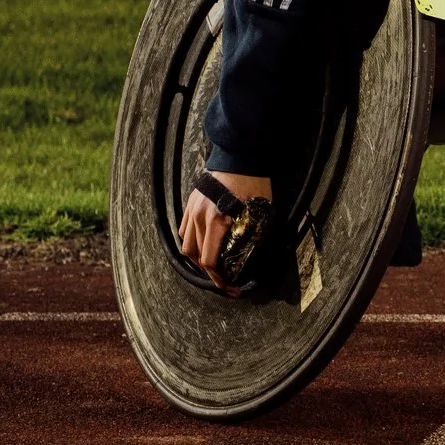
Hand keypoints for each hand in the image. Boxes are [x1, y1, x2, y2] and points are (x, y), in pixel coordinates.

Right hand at [178, 171, 272, 290]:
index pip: (210, 260)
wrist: (241, 155)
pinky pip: (185, 229)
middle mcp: (199, 217)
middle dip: (210, 273)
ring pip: (186, 244)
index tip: (233, 288)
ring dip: (199, 259)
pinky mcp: (191, 203)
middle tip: (226, 281)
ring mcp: (192, 209)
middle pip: (196, 256)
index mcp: (216, 221)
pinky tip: (205, 246)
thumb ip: (251, 236)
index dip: (221, 280)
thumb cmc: (254, 183)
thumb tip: (249, 259)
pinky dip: (192, 241)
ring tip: (214, 266)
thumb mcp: (259, 212)